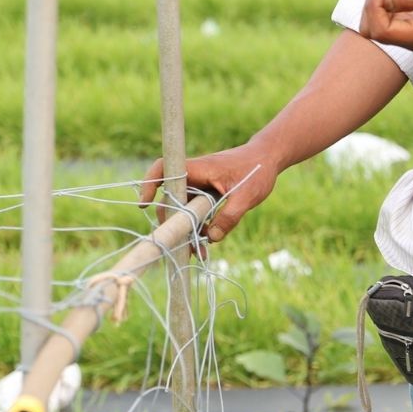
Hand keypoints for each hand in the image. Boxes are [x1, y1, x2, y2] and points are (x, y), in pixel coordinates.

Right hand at [138, 144, 278, 243]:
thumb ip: (229, 217)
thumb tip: (211, 237)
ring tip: (197, 253)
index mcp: (199, 168)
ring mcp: (199, 185)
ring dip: (186, 230)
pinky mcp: (206, 194)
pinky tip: (206, 245)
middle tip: (180, 246)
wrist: (268, 158)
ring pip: (183, 209)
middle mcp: (194, 176)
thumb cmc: (257, 170)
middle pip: (170, 198)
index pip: (165, 168)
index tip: (144, 203)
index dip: (149, 183)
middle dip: (172, 223)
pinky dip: (198, 227)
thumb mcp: (247, 196)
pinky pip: (195, 212)